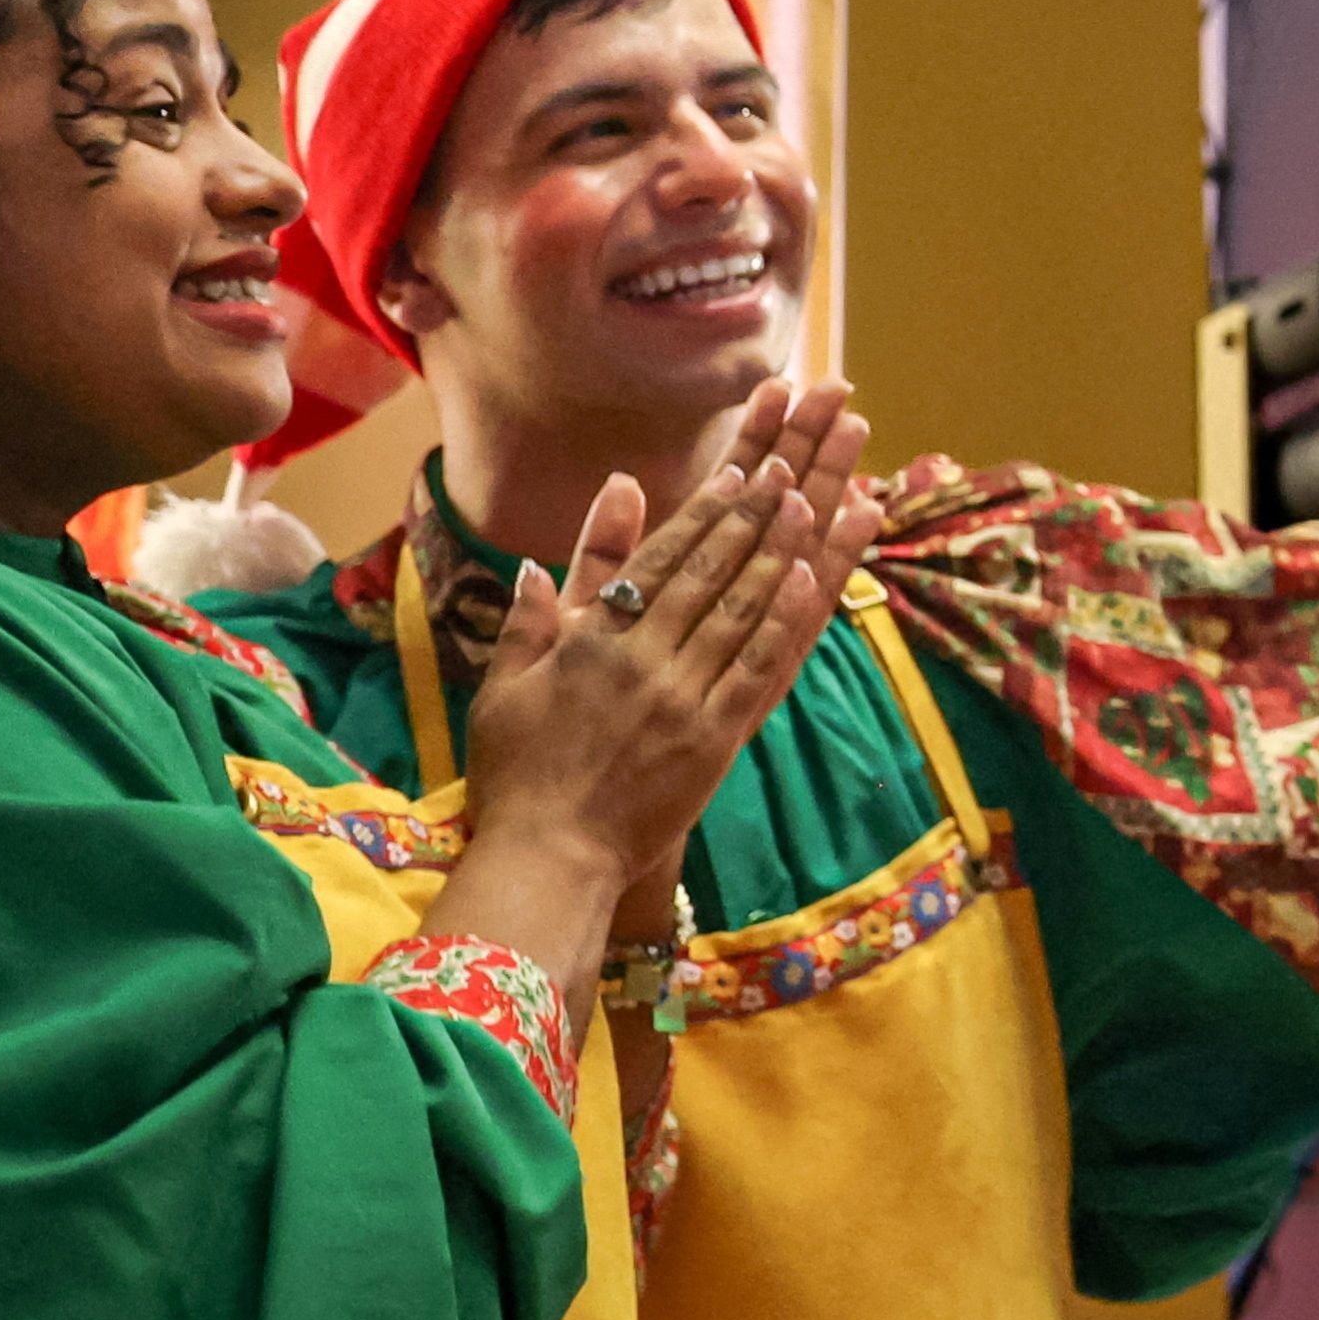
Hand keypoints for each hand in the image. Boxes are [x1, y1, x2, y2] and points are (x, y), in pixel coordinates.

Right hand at [440, 382, 874, 980]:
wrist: (547, 856)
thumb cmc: (519, 772)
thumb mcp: (507, 683)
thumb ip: (534, 615)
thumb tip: (536, 556)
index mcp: (591, 641)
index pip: (657, 560)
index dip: (703, 511)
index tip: (739, 469)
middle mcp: (642, 660)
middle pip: (708, 572)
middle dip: (752, 514)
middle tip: (790, 463)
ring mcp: (682, 698)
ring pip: (739, 610)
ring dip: (777, 551)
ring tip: (811, 500)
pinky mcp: (713, 739)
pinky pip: (756, 669)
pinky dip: (783, 620)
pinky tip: (808, 579)